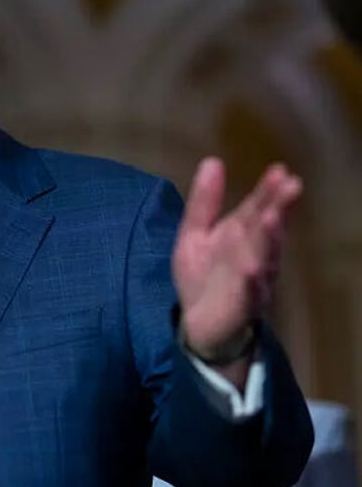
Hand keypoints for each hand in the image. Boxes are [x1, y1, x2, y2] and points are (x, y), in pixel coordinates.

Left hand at [173, 157, 301, 362]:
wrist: (199, 325)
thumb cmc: (203, 276)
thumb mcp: (195, 233)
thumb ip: (204, 202)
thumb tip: (212, 161)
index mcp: (242, 235)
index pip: (258, 209)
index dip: (268, 191)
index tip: (279, 170)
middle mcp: (254, 255)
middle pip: (267, 229)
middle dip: (278, 208)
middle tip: (291, 185)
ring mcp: (251, 281)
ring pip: (262, 258)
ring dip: (269, 239)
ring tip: (273, 217)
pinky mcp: (240, 305)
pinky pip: (248, 292)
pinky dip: (251, 280)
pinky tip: (253, 268)